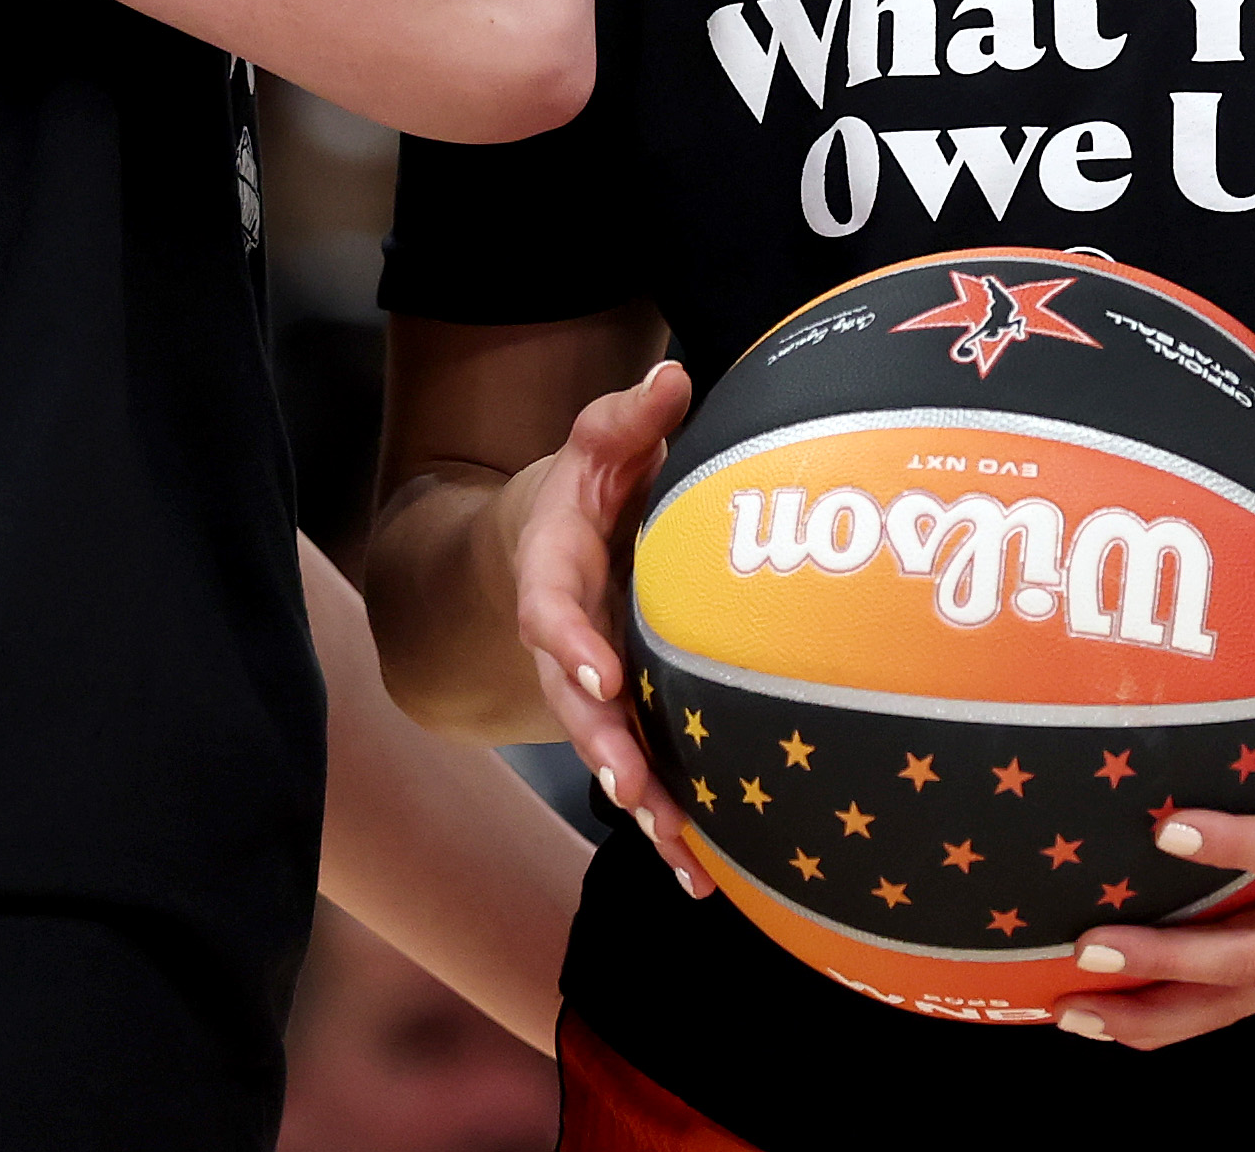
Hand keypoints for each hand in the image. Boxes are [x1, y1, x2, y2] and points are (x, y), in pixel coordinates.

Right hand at [501, 359, 703, 893]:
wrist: (551, 545)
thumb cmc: (585, 489)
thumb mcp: (598, 443)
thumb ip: (628, 417)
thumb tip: (672, 374)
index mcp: (552, 576)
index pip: (549, 612)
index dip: (571, 644)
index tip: (602, 673)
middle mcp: (566, 645)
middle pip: (575, 706)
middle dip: (604, 749)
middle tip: (632, 789)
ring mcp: (593, 691)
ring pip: (609, 757)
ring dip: (641, 806)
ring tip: (680, 855)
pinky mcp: (626, 719)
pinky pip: (642, 775)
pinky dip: (667, 828)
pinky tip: (705, 879)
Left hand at [1052, 564, 1254, 1049]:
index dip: (1235, 846)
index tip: (1167, 828)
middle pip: (1252, 959)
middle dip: (1167, 958)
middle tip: (1088, 943)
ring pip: (1241, 1004)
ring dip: (1157, 1014)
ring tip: (1071, 1013)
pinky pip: (1246, 1006)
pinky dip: (1180, 1020)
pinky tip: (1112, 1023)